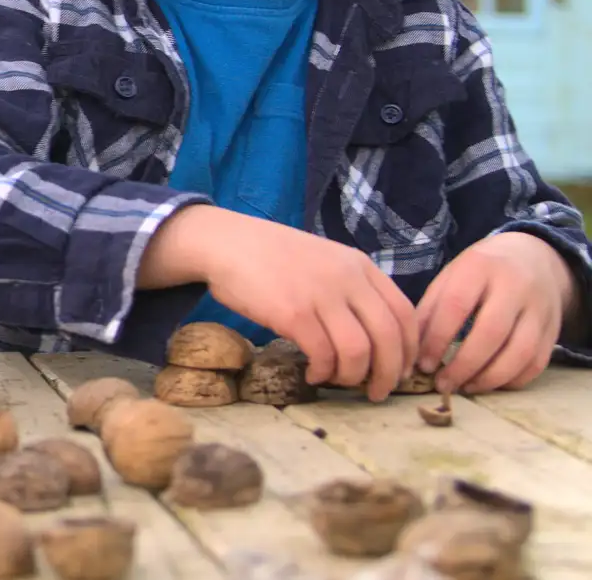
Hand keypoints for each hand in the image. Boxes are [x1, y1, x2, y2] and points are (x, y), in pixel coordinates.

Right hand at [145, 205, 417, 399]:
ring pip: (359, 351)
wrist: (226, 244)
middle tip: (378, 392)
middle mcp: (347, 279)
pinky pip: (322, 354)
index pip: (404, 313)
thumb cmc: (272, 256)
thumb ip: (351, 287)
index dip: (410, 349)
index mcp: (360, 266)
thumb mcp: (324, 260)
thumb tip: (374, 334)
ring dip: (354, 377)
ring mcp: (320, 295)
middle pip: (388, 337)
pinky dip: (323, 372)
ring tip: (339, 382)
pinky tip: (313, 374)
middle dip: (389, 373)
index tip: (403, 370)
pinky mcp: (292, 313)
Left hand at [414, 232, 571, 394]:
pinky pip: (536, 363)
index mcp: (480, 267)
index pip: (456, 305)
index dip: (437, 339)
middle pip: (491, 332)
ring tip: (465, 388)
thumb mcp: (450, 278)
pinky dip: (512, 380)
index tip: (423, 365)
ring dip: (489, 378)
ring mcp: (539, 309)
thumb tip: (411, 349)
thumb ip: (430, 309)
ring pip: (519, 353)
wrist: (533, 258)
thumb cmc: (480, 272)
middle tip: (443, 385)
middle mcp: (515, 286)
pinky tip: (490, 384)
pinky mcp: (553, 330)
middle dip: (464, 365)